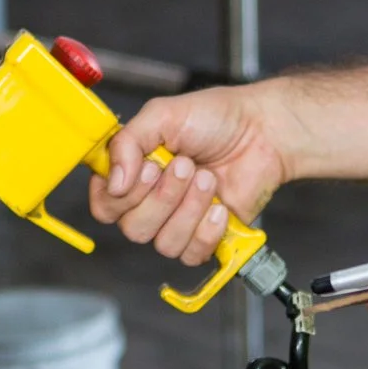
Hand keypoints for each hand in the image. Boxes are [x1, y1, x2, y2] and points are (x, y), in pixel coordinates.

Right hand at [85, 86, 289, 268]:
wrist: (263, 132)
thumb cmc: (215, 117)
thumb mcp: (162, 115)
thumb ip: (126, 143)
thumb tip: (112, 183)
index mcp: (131, 171)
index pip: (104, 204)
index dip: (122, 196)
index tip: (149, 169)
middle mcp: (149, 200)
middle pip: (133, 228)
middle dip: (164, 197)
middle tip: (186, 166)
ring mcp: (177, 221)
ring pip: (164, 243)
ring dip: (189, 209)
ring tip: (208, 178)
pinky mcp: (204, 237)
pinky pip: (192, 253)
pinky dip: (208, 229)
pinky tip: (219, 206)